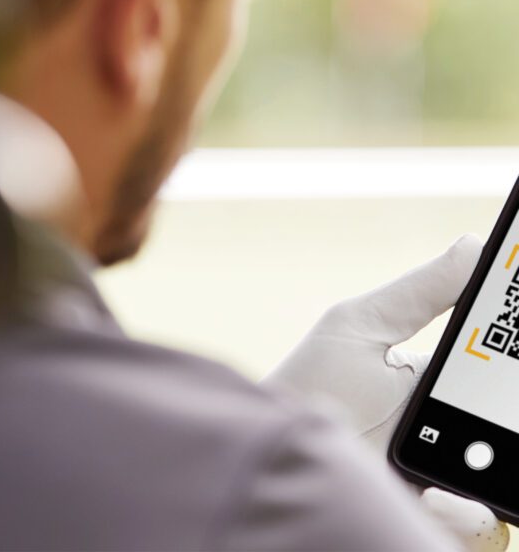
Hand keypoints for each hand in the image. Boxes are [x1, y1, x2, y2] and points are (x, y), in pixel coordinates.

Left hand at [264, 235, 509, 551]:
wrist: (274, 446)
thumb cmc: (312, 381)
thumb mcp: (363, 325)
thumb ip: (419, 291)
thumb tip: (472, 244)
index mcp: (437, 379)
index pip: (498, 363)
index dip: (514, 350)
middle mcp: (448, 427)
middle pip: (505, 417)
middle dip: (511, 407)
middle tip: (504, 391)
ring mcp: (444, 475)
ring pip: (502, 472)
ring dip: (498, 461)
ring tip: (465, 450)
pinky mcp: (432, 514)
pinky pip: (479, 523)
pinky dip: (468, 513)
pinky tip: (433, 496)